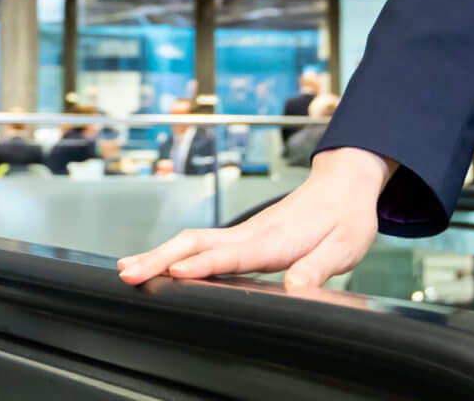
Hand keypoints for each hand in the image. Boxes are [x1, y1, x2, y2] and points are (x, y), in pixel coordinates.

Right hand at [116, 146, 389, 293]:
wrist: (344, 184)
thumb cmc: (346, 216)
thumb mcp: (344, 246)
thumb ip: (318, 267)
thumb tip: (296, 288)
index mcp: (275, 238)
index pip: (233, 253)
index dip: (205, 264)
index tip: (177, 272)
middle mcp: (252, 232)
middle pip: (197, 243)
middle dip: (161, 258)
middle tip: (129, 274)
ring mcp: (244, 232)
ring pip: (193, 241)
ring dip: (160, 255)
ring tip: (128, 270)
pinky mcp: (243, 236)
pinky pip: (202, 244)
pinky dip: (174, 253)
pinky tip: (157, 265)